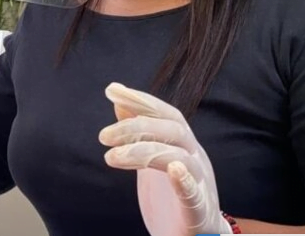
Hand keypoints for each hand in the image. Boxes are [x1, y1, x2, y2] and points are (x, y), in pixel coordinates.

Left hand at [98, 83, 231, 235]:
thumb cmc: (171, 198)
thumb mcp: (151, 161)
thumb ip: (139, 133)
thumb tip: (120, 102)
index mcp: (185, 146)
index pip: (167, 114)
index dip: (142, 101)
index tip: (112, 90)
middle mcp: (196, 160)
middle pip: (173, 131)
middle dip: (136, 127)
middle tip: (103, 135)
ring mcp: (201, 186)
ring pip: (180, 158)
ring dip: (144, 153)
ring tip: (112, 157)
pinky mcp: (199, 214)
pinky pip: (195, 195)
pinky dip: (185, 181)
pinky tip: (173, 170)